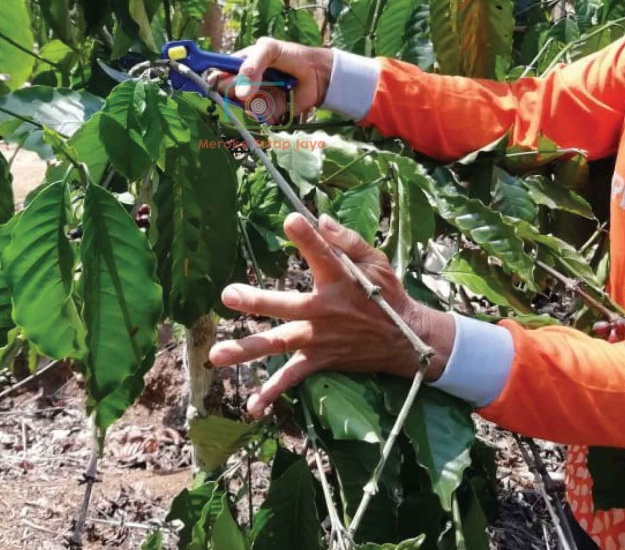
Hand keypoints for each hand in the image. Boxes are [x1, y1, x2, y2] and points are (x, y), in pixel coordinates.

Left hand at [209, 212, 454, 417]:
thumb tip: (321, 219)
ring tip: (217, 355)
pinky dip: (273, 392)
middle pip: (287, 305)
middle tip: (228, 295)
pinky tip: (252, 406)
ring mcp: (319, 338)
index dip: (308, 237)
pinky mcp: (320, 358)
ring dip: (248, 349)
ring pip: (279, 344)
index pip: (323, 254)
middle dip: (257, 301)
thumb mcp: (376, 261)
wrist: (406, 341)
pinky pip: (293, 376)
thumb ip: (348, 240)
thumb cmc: (386, 294)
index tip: (291, 220)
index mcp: (341, 280)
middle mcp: (325, 310)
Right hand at [211, 38, 332, 124]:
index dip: (213, 81)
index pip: (217, 75)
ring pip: (245, 108)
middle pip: (228, 95)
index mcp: (239, 65)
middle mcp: (243, 84)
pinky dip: (272, 111)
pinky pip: (261, 118)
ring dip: (261, 101)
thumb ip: (252, 64)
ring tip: (277, 88)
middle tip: (256, 85)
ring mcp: (255, 99)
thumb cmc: (292, 56)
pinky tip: (283, 101)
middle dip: (241, 92)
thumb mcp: (269, 50)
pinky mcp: (267, 113)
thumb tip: (240, 93)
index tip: (215, 84)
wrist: (317, 74)